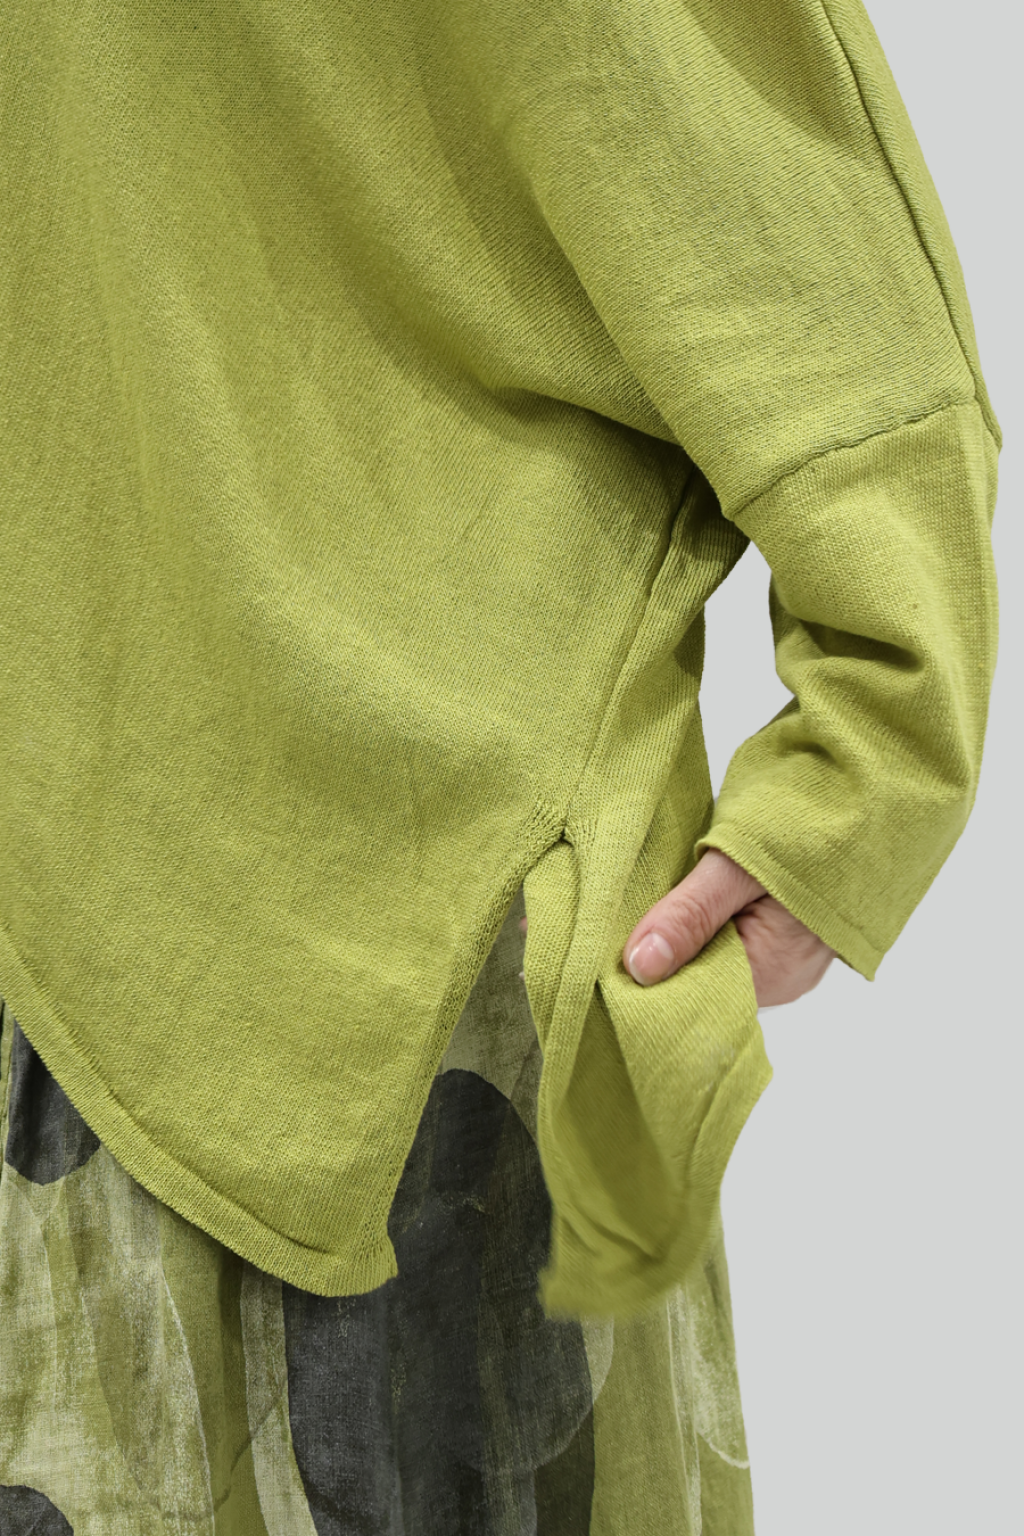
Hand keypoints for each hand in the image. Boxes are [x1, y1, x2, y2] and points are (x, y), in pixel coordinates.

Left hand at [517, 849, 835, 1007]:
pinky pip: (714, 925)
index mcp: (773, 973)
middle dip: (638, 952)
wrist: (873, 782)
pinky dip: (681, 911)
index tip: (582, 962)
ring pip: (699, 949)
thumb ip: (690, 915)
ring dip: (657, 927)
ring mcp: (776, 945)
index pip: (688, 1000)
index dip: (636, 984)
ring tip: (602, 906)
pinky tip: (646, 891)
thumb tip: (637, 967)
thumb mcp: (741, 867)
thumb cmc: (819, 823)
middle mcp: (775, 972)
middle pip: (690, 976)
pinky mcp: (771, 917)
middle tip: (579, 926)